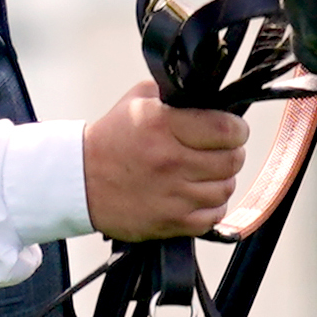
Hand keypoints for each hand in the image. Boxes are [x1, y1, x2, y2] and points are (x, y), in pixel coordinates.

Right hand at [82, 78, 251, 240]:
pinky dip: (211, 206)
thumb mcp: (140, 99)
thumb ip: (178, 94)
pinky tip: (197, 194)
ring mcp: (171, 195)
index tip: (234, 130)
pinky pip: (212, 217)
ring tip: (207, 172)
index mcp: (163, 126)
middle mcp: (170, 161)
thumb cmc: (112, 138)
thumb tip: (214, 97)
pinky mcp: (169, 222)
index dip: (238, 129)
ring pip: (225, 189)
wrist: (79, 180)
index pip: (226, 130)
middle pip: (231, 161)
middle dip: (232, 153)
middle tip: (221, 150)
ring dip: (221, 180)